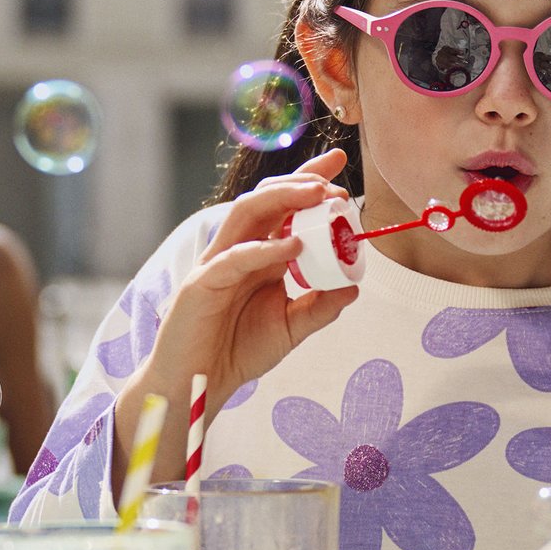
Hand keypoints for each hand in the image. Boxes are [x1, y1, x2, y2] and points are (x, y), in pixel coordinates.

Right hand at [142, 148, 359, 403]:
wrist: (197, 385)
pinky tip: (293, 246)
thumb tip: (353, 287)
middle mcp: (238, 250)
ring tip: (317, 195)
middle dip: (298, 181)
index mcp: (258, 255)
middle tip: (334, 180)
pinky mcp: (201, 284)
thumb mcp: (289, 328)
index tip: (339, 164)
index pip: (283, 207)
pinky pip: (234, 258)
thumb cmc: (237, 352)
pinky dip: (264, 249)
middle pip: (265, 199)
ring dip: (282, 198)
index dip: (307, 179)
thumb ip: (318, 307)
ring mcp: (217, 263)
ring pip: (245, 213)